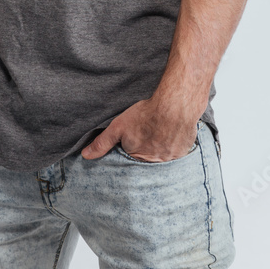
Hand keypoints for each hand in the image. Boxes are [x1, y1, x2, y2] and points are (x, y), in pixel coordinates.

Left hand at [81, 95, 199, 161]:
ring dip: (160, 149)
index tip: (135, 141)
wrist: (175, 105)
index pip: (131, 161)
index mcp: (138, 159)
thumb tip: (85, 156)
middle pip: (148, 161)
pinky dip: (174, 146)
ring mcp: (171, 159)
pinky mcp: (184, 152)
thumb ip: (102, 142)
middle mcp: (154, 163)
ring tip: (160, 135)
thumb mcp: (118, 126)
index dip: (132, 150)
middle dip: (147, 151)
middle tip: (148, 136)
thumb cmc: (146, 114)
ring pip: (163, 158)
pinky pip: (177, 153)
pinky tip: (172, 134)